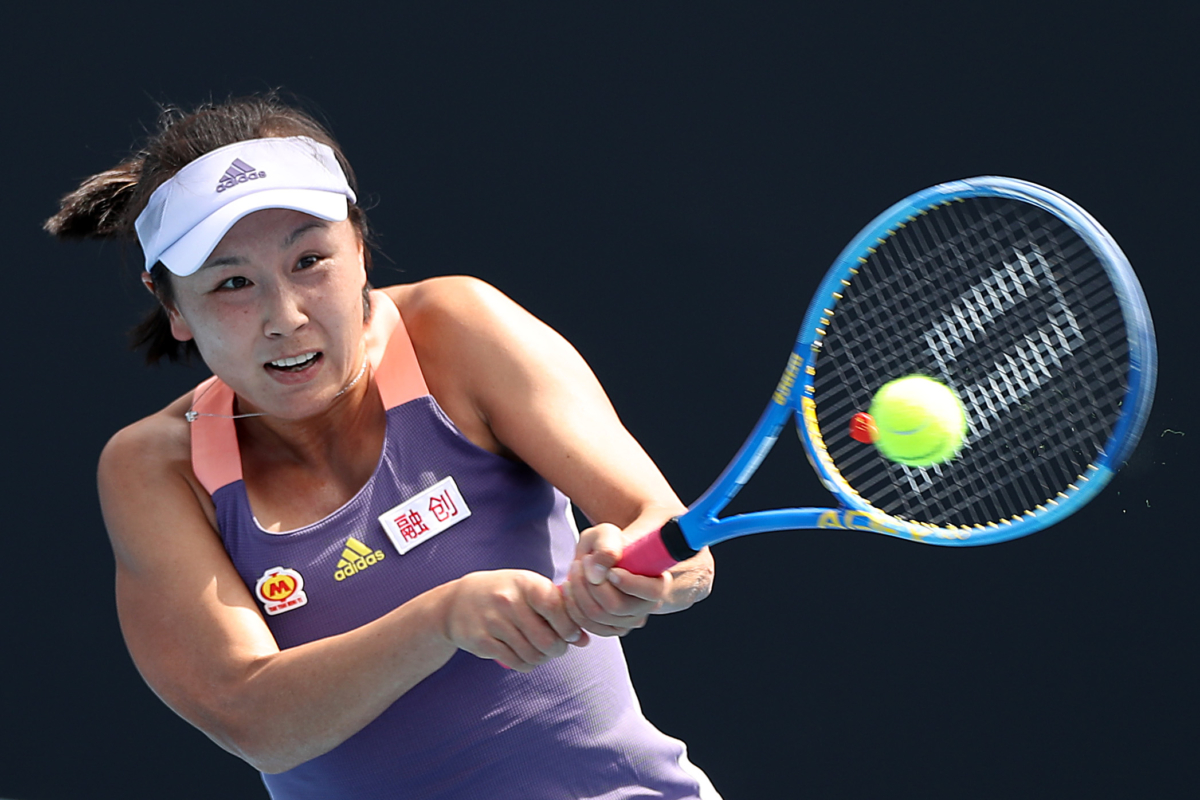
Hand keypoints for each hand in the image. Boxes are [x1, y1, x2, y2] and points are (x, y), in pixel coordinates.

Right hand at [443, 570, 588, 671]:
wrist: (457, 601)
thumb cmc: (504, 594)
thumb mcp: (528, 590)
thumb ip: (558, 610)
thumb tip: (585, 640)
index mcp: (525, 584)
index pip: (557, 609)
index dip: (569, 627)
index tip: (571, 634)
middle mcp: (508, 601)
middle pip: (547, 640)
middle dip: (558, 649)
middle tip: (557, 648)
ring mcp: (493, 622)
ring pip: (532, 654)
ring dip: (543, 659)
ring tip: (542, 652)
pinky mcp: (482, 641)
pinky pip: (516, 662)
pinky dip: (527, 665)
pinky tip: (526, 658)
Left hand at [561, 523, 671, 636]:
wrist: (601, 560)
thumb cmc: (609, 546)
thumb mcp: (607, 535)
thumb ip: (606, 546)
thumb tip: (598, 573)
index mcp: (657, 582)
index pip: (652, 591)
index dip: (629, 583)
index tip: (610, 570)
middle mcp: (647, 606)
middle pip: (617, 606)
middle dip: (591, 584)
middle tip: (581, 561)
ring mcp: (629, 621)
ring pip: (598, 616)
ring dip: (578, 592)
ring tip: (575, 569)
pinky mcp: (610, 628)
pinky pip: (587, 625)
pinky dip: (573, 606)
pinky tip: (570, 586)